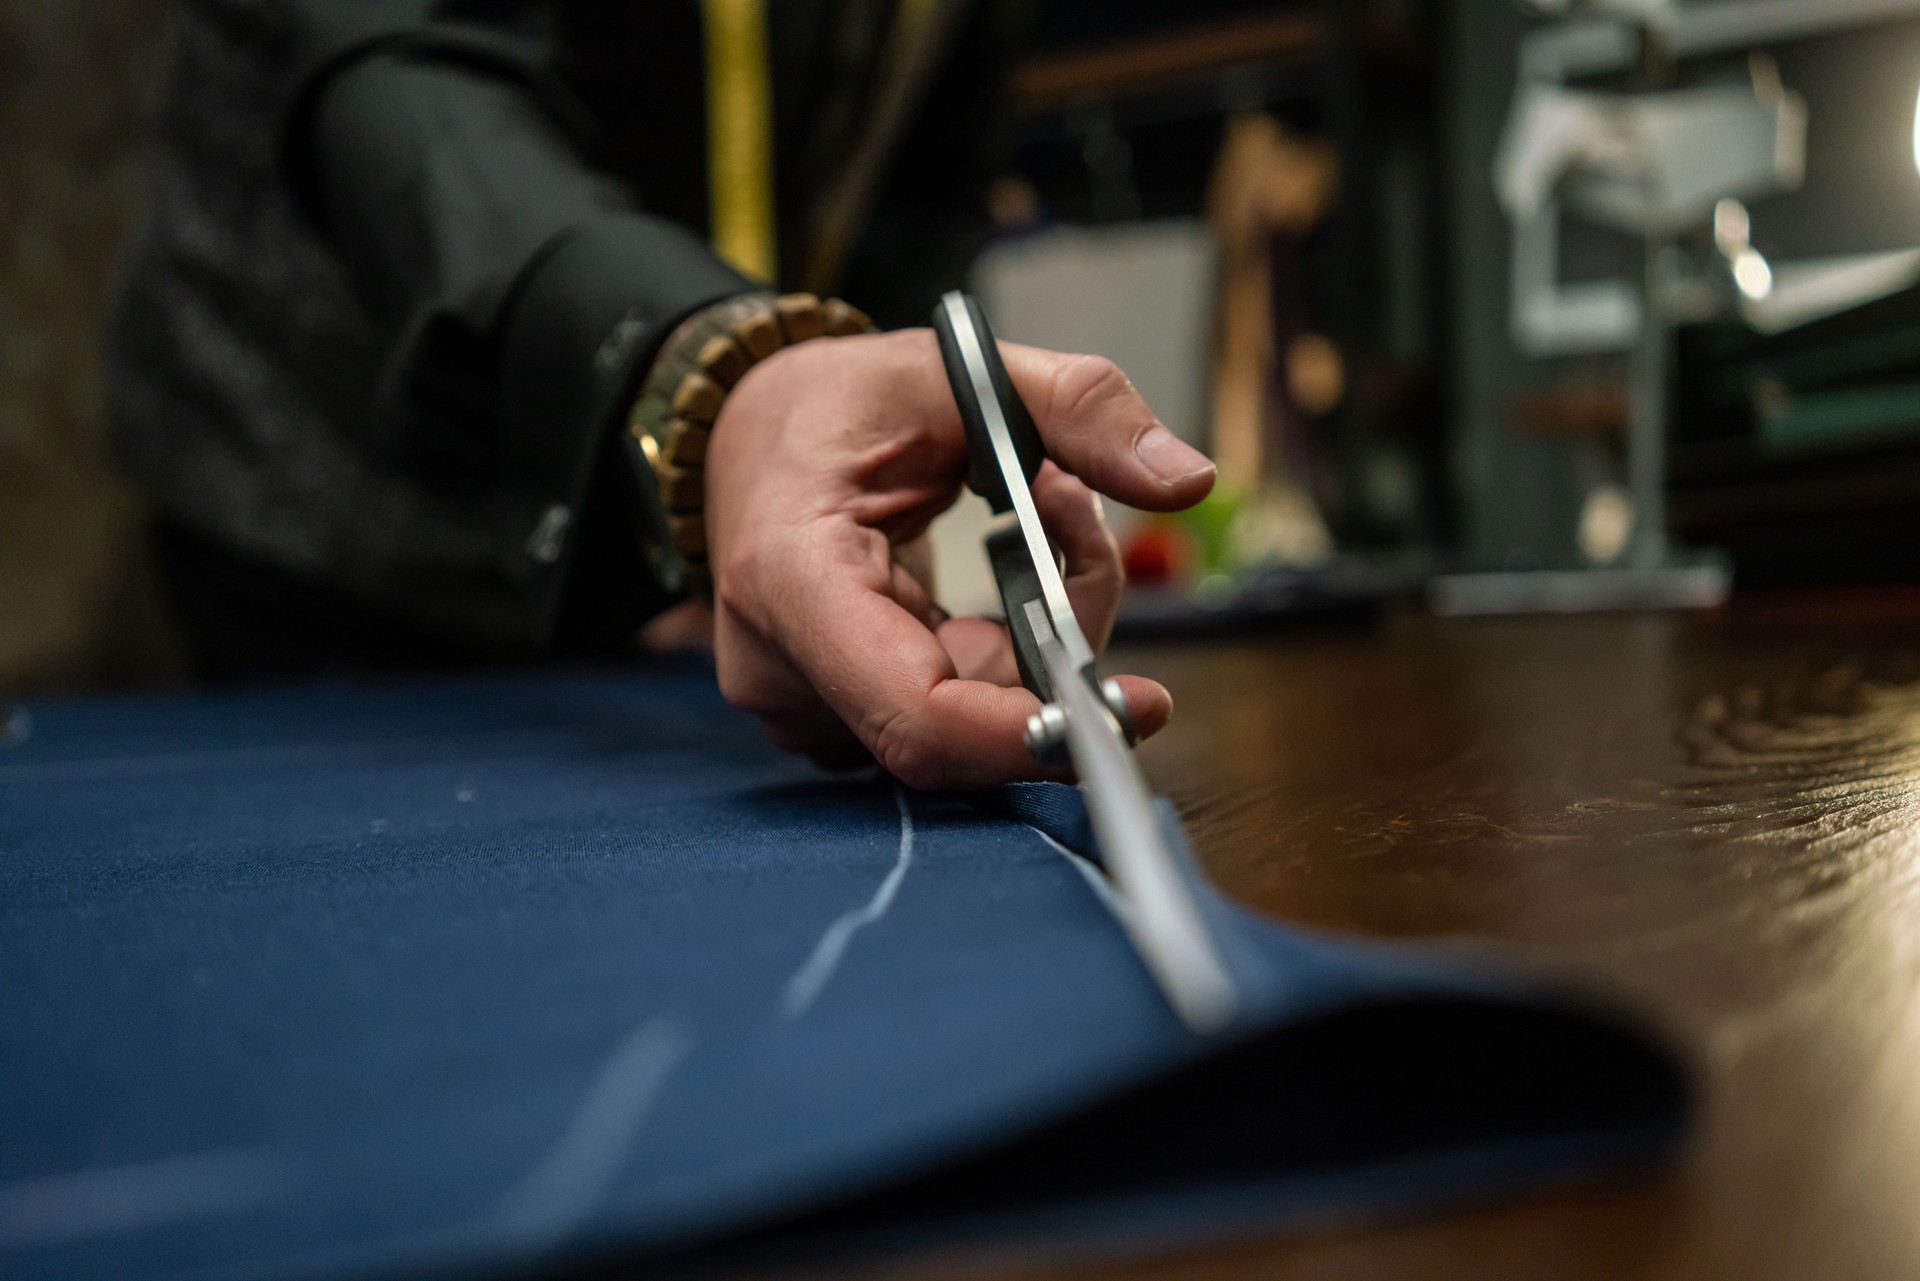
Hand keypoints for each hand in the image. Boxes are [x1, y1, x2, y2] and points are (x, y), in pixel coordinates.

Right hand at [704, 329, 1214, 788]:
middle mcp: (781, 666)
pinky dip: (1003, 651)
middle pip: (965, 721)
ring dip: (1036, 635)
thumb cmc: (831, 404)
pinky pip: (951, 713)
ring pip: (971, 720)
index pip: (921, 715)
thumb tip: (1189, 480)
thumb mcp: (956, 369)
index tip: (1130, 706)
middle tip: (1078, 520)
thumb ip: (1081, 409)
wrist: (746, 432)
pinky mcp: (831, 715)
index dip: (1032, 733)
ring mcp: (801, 703)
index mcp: (792, 581)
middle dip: (1057, 639)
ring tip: (1038, 513)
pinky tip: (1003, 571)